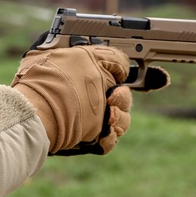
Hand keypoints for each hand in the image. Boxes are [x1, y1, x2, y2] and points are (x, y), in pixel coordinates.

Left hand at [11, 45, 136, 154]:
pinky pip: (109, 141)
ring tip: (108, 118)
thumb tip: (124, 64)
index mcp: (86, 73)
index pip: (118, 73)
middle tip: (113, 99)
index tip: (160, 78)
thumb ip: (107, 56)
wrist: (35, 112)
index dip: (138, 75)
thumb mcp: (81, 55)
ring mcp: (87, 118)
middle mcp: (88, 95)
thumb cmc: (51, 79)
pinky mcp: (84, 139)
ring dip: (121, 118)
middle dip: (125, 98)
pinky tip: (104, 134)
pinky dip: (110, 139)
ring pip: (121, 121)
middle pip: (123, 98)